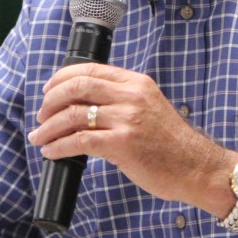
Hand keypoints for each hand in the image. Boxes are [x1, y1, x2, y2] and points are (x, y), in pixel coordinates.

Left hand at [28, 63, 232, 203]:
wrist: (197, 167)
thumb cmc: (171, 144)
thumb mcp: (150, 107)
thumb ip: (122, 100)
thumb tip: (83, 104)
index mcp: (136, 83)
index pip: (90, 70)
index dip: (61, 78)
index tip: (48, 90)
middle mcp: (130, 96)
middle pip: (77, 87)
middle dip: (50, 100)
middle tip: (41, 114)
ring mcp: (127, 119)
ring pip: (73, 114)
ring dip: (49, 127)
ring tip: (40, 137)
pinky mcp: (122, 144)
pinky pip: (79, 141)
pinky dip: (59, 146)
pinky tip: (52, 152)